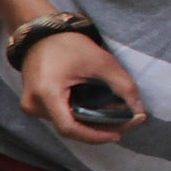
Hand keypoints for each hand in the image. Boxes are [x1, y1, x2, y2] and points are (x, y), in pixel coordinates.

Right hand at [17, 30, 140, 144]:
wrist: (41, 35)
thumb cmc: (68, 45)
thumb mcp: (101, 62)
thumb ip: (123, 86)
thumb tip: (139, 111)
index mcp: (47, 93)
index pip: (70, 128)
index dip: (95, 136)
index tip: (117, 134)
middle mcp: (33, 104)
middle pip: (69, 129)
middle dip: (97, 130)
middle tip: (122, 124)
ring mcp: (31, 106)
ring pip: (64, 124)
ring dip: (88, 124)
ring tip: (112, 118)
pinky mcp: (33, 104)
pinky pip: (58, 117)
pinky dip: (78, 117)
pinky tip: (94, 111)